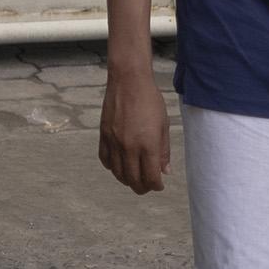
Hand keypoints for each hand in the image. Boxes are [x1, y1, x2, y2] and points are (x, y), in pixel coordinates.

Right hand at [98, 62, 170, 193]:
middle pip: (133, 180)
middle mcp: (129, 147)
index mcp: (148, 145)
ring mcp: (114, 142)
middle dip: (142, 187)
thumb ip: (163, 150)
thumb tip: (165, 171)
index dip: (156, 186)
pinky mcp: (103, 136)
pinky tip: (119, 165)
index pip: (151, 177)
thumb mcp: (164, 125)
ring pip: (118, 173)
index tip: (159, 185)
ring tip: (134, 178)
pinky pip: (105, 160)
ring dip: (127, 180)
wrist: (129, 81)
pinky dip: (112, 167)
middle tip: (147, 186)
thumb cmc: (150, 100)